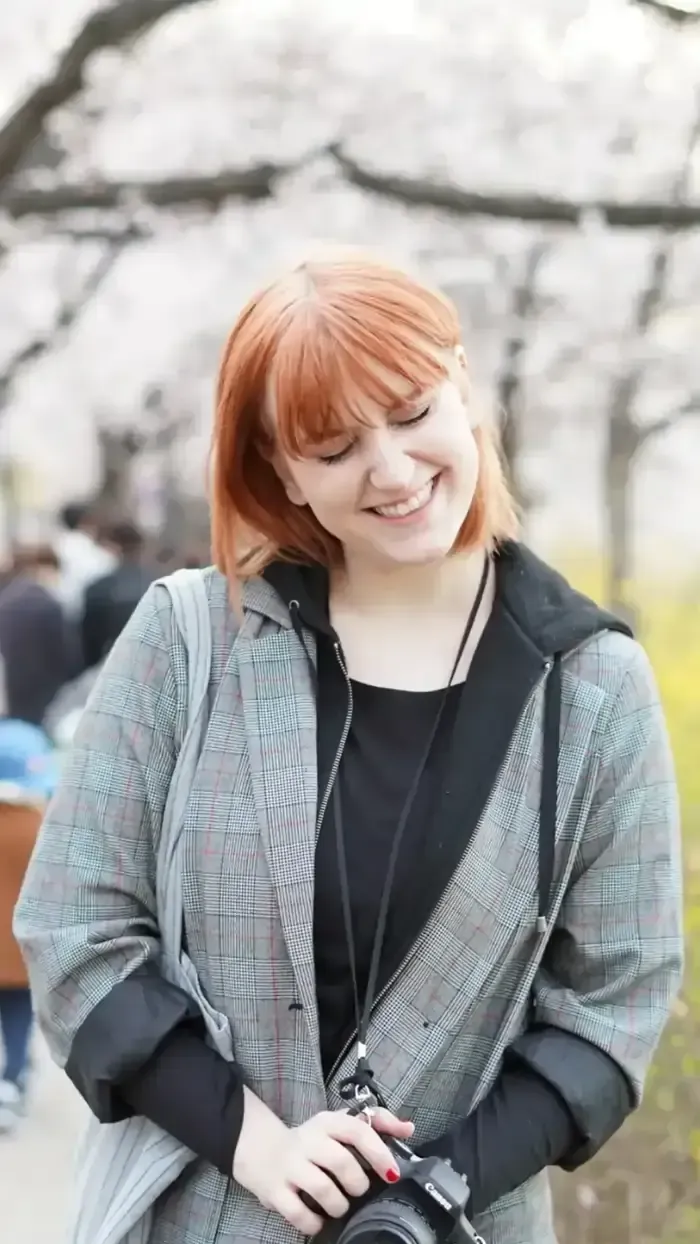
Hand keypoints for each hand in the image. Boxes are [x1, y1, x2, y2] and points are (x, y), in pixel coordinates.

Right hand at [233, 1087, 413, 1236]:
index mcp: (327, 1123)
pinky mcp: (275, 1190)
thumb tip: (408, 1128)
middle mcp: (308, 1141)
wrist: (260, 1149)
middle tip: (357, 1190)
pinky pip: (298, 1213)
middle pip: (342, 1162)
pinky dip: (314, 1222)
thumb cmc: (312, 1141)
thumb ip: (375, 1123)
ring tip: (339, 1205)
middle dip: (357, 1184)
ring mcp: (289, 1166)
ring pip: (323, 1189)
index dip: (379, 1153)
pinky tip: (319, 1218)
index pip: (357, 1130)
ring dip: (338, 1205)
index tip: (391, 1174)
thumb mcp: (340, 1124)